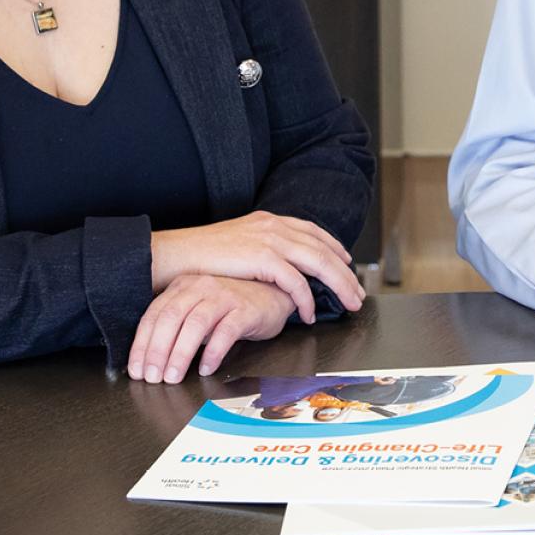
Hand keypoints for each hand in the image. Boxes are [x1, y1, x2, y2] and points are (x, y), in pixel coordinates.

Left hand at [129, 276, 294, 383]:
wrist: (273, 295)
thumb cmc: (231, 308)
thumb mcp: (198, 312)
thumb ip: (177, 328)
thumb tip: (151, 360)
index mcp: (183, 287)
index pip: (154, 315)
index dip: (141, 345)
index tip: (136, 370)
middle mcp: (200, 287)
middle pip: (171, 318)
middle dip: (157, 351)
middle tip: (152, 378)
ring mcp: (224, 296)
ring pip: (195, 324)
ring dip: (180, 353)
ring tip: (173, 377)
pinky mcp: (246, 309)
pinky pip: (226, 331)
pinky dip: (213, 352)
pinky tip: (206, 369)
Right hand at [151, 210, 363, 324]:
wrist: (177, 255)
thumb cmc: (202, 257)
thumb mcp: (238, 245)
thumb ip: (262, 251)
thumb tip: (279, 268)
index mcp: (269, 220)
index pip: (313, 232)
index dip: (334, 248)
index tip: (347, 264)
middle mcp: (274, 225)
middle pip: (323, 248)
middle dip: (345, 273)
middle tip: (358, 294)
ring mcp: (270, 239)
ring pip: (318, 263)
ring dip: (338, 286)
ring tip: (348, 304)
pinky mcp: (263, 257)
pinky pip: (295, 281)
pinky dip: (306, 299)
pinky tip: (308, 314)